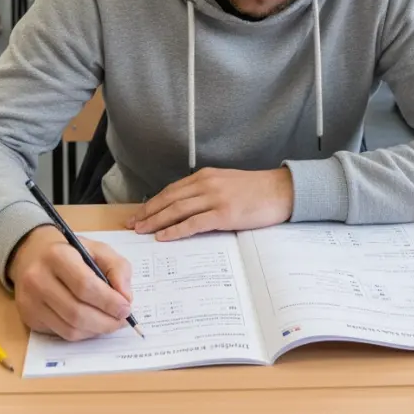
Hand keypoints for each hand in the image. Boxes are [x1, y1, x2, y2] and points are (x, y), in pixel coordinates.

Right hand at [7, 225, 132, 341]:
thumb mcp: (98, 249)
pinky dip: (83, 333)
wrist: (33, 254)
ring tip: (111, 323)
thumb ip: (118, 268)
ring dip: (96, 330)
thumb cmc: (71, 252)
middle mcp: (38, 279)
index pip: (84, 285)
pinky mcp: (29, 317)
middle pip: (76, 312)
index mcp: (57, 256)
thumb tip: (125, 298)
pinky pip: (61, 333)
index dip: (108, 301)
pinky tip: (93, 324)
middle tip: (122, 320)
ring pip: (69, 328)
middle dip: (105, 321)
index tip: (126, 308)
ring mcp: (30, 301)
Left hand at [128, 167, 293, 240]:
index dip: (153, 202)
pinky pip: (193, 223)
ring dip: (156, 221)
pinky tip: (163, 237)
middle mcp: (207, 184)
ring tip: (142, 231)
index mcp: (206, 176)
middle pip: (169, 199)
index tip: (139, 213)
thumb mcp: (227, 184)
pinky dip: (175, 230)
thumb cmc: (257, 190)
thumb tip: (188, 208)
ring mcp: (215, 198)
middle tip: (132, 224)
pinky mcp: (224, 214)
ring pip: (177, 210)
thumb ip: (208, 191)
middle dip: (148, 212)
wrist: (282, 190)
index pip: (172, 190)